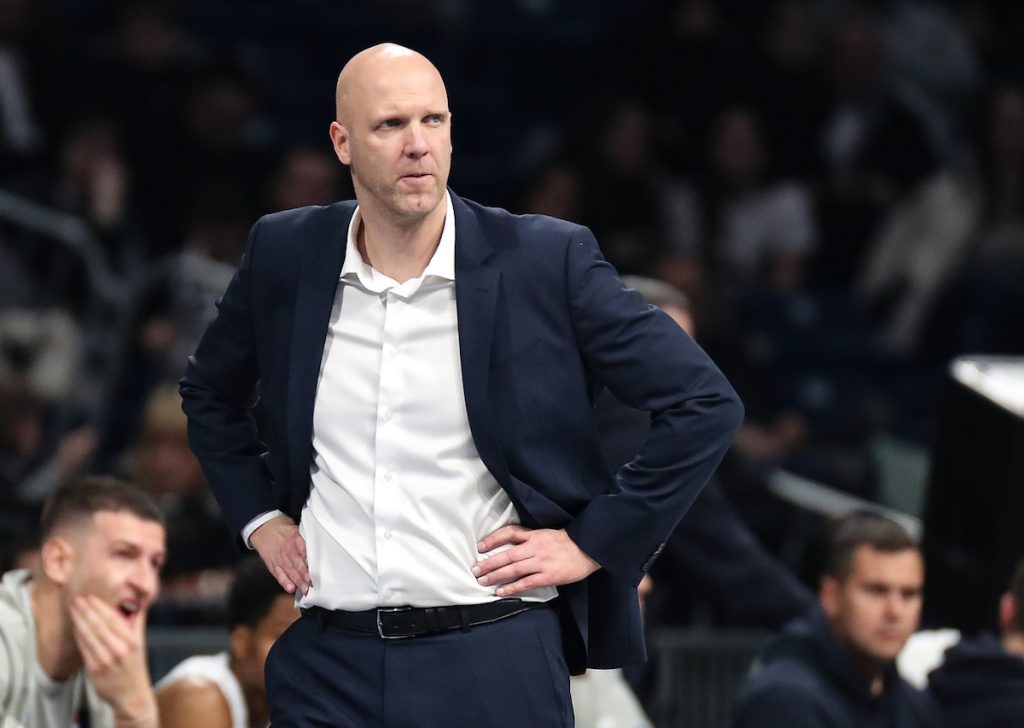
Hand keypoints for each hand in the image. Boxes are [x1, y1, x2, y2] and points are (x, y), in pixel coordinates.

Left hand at [69, 596, 156, 727]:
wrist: (131, 694)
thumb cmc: (135, 665)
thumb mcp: (140, 643)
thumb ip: (137, 622)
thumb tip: (140, 600)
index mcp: (131, 641)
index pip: (113, 619)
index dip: (100, 607)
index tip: (91, 598)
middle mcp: (119, 650)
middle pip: (99, 626)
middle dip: (86, 611)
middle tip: (77, 600)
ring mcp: (106, 660)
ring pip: (89, 636)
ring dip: (79, 621)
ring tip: (74, 610)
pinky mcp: (94, 670)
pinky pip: (84, 649)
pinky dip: (79, 636)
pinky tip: (76, 627)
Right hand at [250, 515, 309, 593]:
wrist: (264, 530)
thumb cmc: (284, 531)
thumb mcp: (296, 529)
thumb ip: (306, 540)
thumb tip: (320, 549)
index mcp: (295, 538)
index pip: (303, 549)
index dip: (309, 559)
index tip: (316, 567)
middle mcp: (287, 549)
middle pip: (297, 563)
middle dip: (304, 574)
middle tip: (311, 582)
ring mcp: (280, 558)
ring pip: (290, 572)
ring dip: (298, 582)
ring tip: (305, 589)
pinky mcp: (273, 565)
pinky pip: (279, 575)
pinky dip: (285, 583)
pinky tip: (291, 588)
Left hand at [472, 525, 599, 596]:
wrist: (588, 550)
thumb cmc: (567, 543)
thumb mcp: (547, 534)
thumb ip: (530, 538)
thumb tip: (511, 545)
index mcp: (535, 535)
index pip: (510, 533)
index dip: (493, 539)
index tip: (480, 545)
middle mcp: (535, 547)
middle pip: (507, 555)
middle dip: (489, 563)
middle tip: (475, 569)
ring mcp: (541, 562)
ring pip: (513, 569)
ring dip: (496, 576)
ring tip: (482, 581)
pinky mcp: (548, 576)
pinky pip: (526, 583)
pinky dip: (512, 587)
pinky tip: (501, 591)